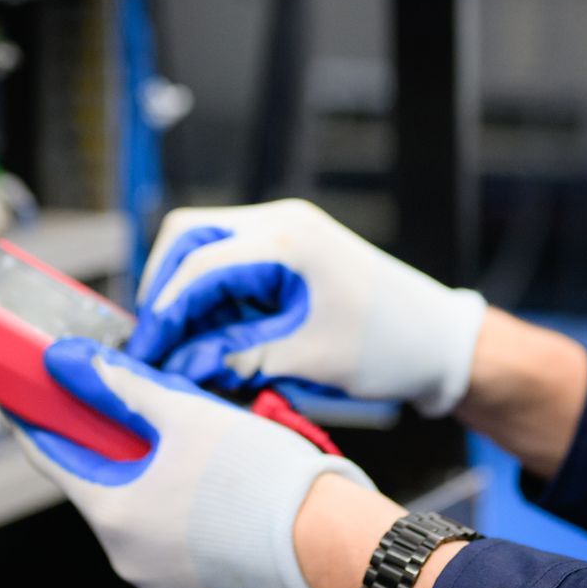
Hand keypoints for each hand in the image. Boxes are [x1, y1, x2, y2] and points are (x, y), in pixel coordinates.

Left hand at [12, 337, 374, 587]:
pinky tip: (212, 487)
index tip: (29, 395)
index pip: (51, 457)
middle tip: (135, 408)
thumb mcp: (185, 412)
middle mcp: (126, 556)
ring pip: (137, 513)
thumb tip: (74, 363)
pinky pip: (169, 541)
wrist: (328, 540)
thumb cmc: (263, 480)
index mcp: (113, 512)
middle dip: (112, 444)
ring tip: (193, 447)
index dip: (38, 418)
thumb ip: (122, 385)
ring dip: (150, 478)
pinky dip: (177, 511)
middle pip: (99, 484)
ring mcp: (159, 579)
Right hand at [127, 199, 487, 415]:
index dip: (165, 312)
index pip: (199, 264)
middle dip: (163, 287)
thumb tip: (179, 367)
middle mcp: (282, 221)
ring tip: (182, 344)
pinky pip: (230, 259)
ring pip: (204, 243)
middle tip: (155, 341)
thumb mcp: (309, 359)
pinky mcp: (289, 247)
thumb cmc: (387, 348)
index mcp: (289, 241)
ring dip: (186, 290)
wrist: (439, 339)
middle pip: (188, 235)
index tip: (147, 353)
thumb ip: (238, 358)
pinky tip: (213, 334)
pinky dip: (211, 293)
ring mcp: (286, 228)